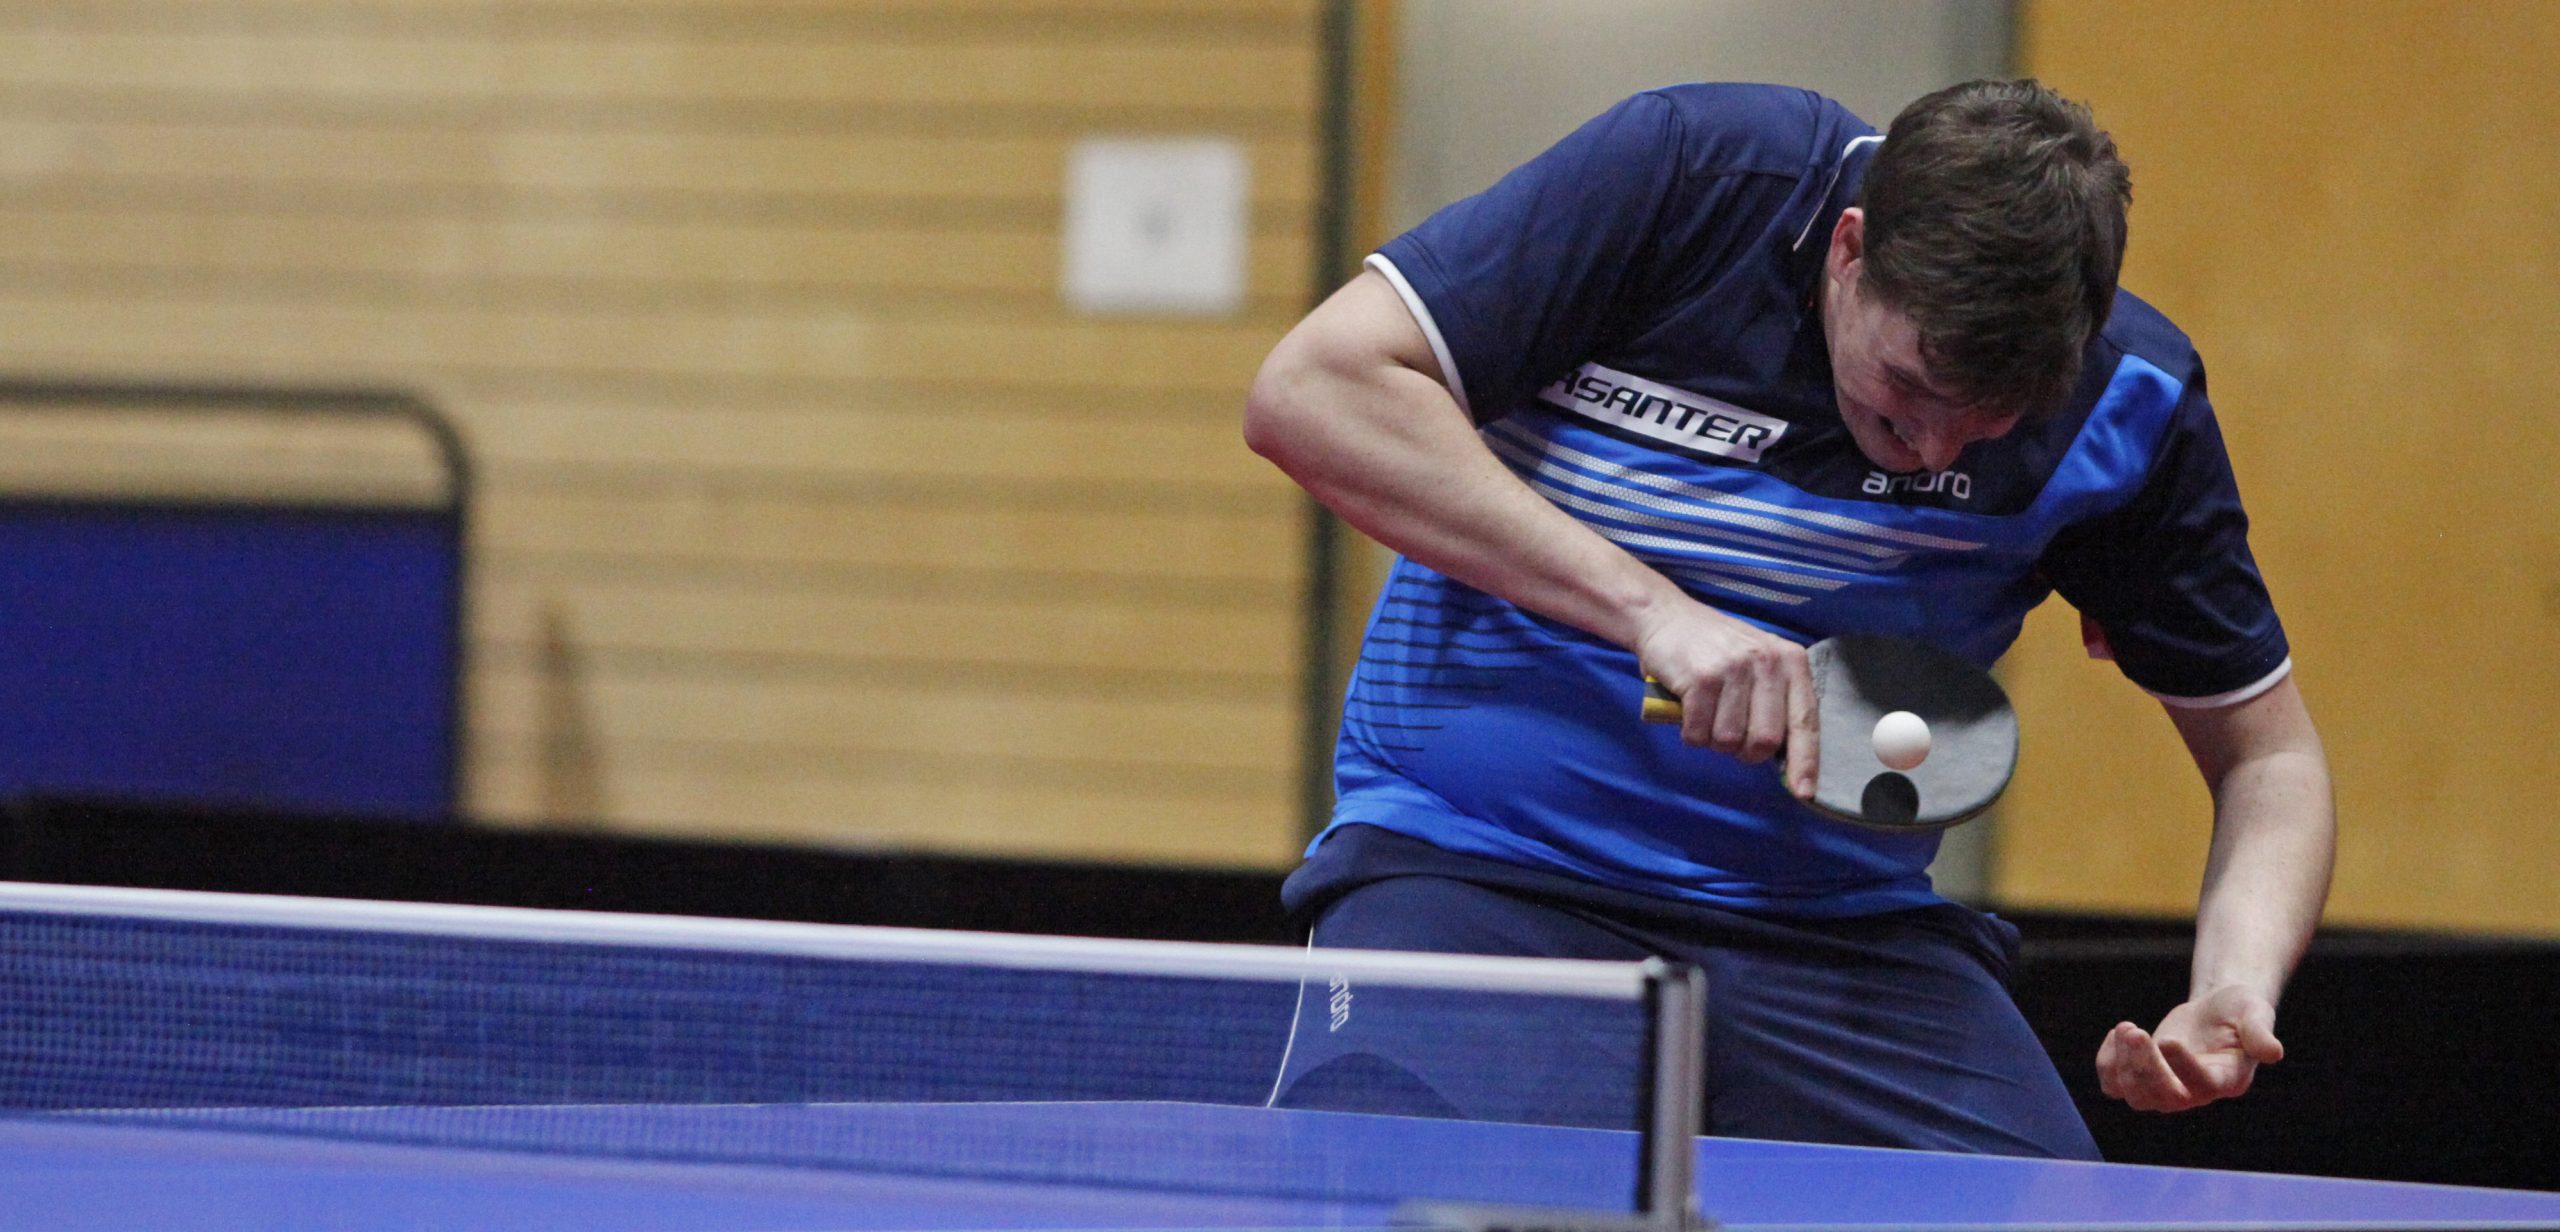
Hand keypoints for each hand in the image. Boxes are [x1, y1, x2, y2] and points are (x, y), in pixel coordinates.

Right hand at [1635, 604, 1816, 799]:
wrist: (1666, 617)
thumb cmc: (1715, 648)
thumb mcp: (1758, 664)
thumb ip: (1775, 701)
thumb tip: (1784, 759)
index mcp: (1791, 662)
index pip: (1805, 721)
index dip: (1805, 762)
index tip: (1803, 792)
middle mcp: (1768, 663)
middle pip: (1765, 741)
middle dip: (1744, 752)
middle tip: (1728, 735)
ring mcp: (1734, 669)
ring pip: (1729, 740)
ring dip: (1712, 739)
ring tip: (1705, 714)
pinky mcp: (1701, 678)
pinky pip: (1699, 733)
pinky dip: (1690, 733)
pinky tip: (1686, 712)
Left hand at [2095, 985, 2284, 1112]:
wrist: (2216, 1012)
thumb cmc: (2239, 1012)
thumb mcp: (2254, 1013)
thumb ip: (2259, 1032)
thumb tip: (2273, 1052)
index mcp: (2227, 1079)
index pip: (2203, 1084)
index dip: (2183, 1067)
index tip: (2170, 1039)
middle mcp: (2196, 1093)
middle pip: (2163, 1097)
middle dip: (2145, 1066)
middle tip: (2134, 1030)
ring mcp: (2166, 1090)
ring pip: (2135, 1096)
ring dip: (2122, 1064)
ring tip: (2126, 1027)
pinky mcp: (2142, 1078)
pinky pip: (2113, 1086)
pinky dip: (2106, 1065)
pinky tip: (2117, 1033)